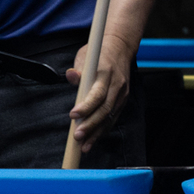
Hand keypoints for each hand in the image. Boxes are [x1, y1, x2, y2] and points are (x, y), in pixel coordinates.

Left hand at [63, 38, 133, 155]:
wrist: (121, 48)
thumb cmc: (98, 54)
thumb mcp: (85, 55)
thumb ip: (78, 70)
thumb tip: (70, 76)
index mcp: (106, 73)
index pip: (97, 93)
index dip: (86, 106)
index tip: (73, 115)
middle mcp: (117, 85)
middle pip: (104, 109)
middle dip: (90, 125)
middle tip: (77, 137)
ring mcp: (122, 93)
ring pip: (110, 117)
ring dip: (97, 133)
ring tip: (84, 146)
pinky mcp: (123, 100)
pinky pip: (113, 117)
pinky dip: (103, 129)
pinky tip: (93, 139)